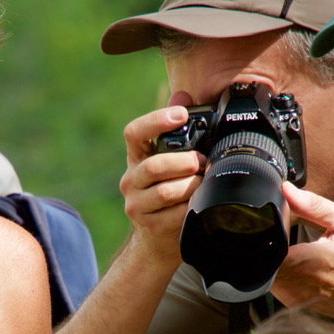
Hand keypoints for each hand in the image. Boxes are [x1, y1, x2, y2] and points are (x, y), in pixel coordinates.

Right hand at [118, 92, 203, 268]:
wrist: (160, 239)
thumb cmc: (170, 192)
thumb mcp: (170, 159)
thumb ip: (176, 129)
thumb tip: (182, 94)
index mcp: (136, 158)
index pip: (133, 134)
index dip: (155, 121)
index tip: (181, 115)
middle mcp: (131, 180)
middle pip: (154, 166)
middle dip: (183, 163)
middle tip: (202, 162)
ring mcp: (137, 205)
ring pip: (165, 192)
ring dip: (190, 186)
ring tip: (203, 183)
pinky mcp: (149, 225)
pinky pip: (175, 214)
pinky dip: (191, 207)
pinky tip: (198, 204)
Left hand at [271, 184, 333, 324]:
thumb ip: (314, 205)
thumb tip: (287, 190)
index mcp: (312, 262)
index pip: (268, 248)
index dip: (266, 233)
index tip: (276, 223)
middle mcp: (299, 284)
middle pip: (261, 260)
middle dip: (268, 242)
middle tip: (286, 233)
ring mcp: (294, 297)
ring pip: (265, 272)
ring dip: (273, 257)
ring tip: (295, 248)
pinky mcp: (293, 303)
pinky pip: (274, 282)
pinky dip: (279, 270)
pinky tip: (297, 262)